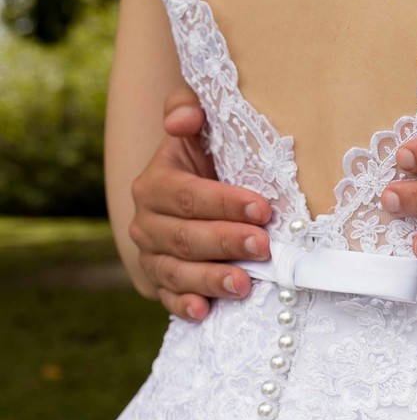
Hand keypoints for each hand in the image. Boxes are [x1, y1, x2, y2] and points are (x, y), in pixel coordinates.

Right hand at [128, 88, 270, 320]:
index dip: (225, 202)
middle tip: (264, 245)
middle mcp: (148, 223)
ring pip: (177, 271)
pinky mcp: (163, 284)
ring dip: (210, 278)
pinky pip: (169, 298)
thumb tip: (183, 118)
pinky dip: (185, 306)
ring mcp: (153, 257)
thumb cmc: (208, 159)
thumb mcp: (200, 129)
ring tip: (244, 283)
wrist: (196, 198)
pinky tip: (205, 311)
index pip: (187, 195)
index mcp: (155, 185)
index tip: (263, 209)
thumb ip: (188, 108)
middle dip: (226, 241)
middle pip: (184, 236)